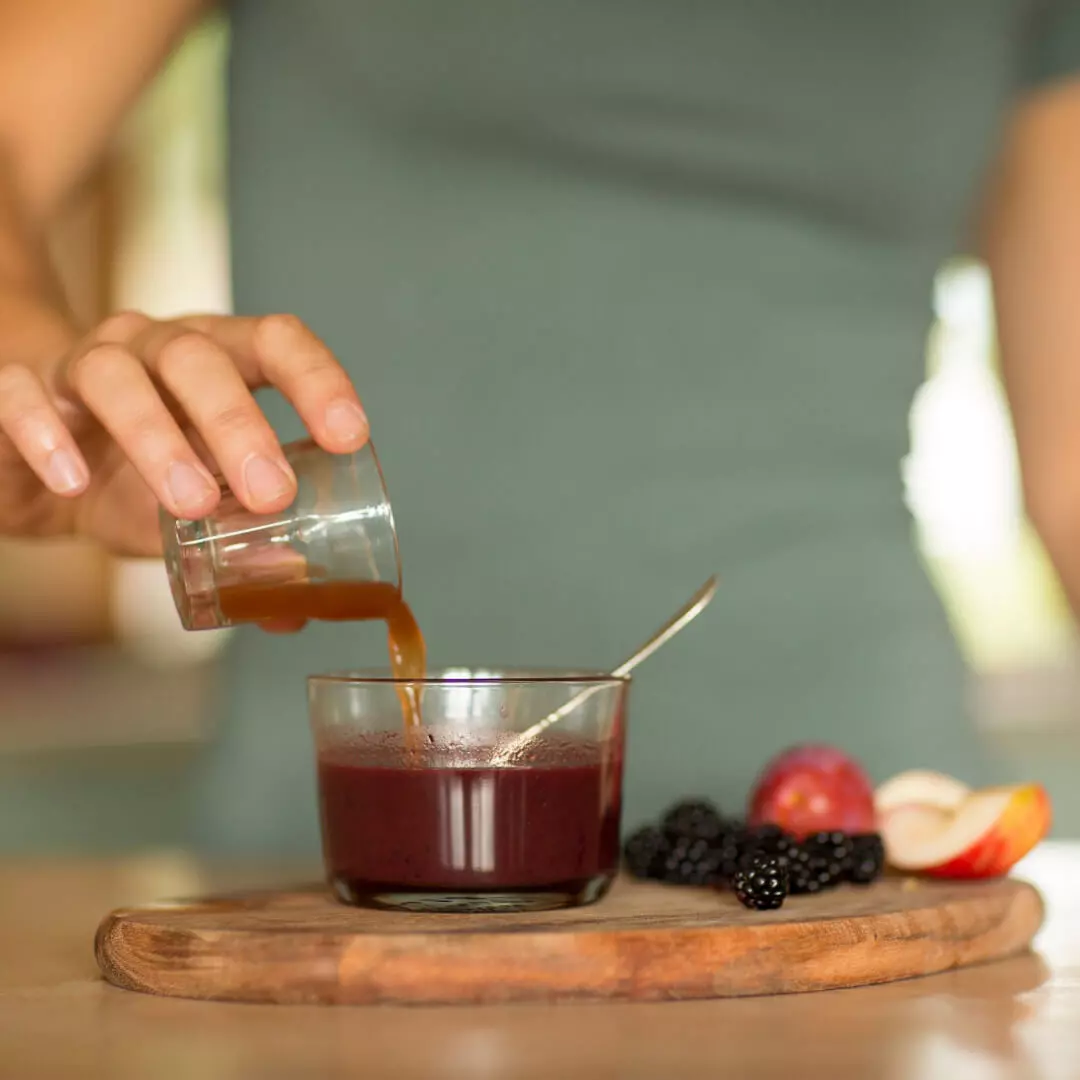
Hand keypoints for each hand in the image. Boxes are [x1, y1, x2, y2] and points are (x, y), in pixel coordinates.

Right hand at [0, 311, 368, 555]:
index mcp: (217, 362)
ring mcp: (81, 363)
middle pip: (199, 358)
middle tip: (272, 494)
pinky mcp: (14, 390)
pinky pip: (19, 395)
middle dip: (239, 424)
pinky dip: (46, 436)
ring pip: (116, 374)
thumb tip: (291, 612)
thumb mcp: (192, 511)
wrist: (27, 461)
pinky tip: (73, 483)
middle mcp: (153, 348)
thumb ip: (241, 549)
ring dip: (158, 437)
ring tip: (192, 504)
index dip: (317, 380)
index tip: (349, 435)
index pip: (275, 342)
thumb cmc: (130, 474)